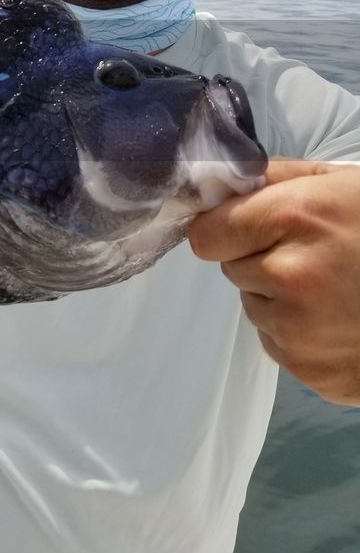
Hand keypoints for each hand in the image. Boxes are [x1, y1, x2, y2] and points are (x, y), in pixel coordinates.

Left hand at [190, 158, 359, 403]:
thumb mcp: (342, 184)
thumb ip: (278, 178)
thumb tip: (217, 182)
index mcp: (293, 218)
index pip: (208, 235)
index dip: (227, 230)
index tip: (249, 229)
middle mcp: (288, 277)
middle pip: (232, 271)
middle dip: (261, 262)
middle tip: (316, 256)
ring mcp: (300, 332)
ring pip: (255, 310)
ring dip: (280, 301)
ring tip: (336, 290)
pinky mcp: (314, 373)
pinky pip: (280, 347)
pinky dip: (302, 337)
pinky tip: (344, 322)